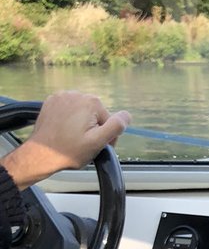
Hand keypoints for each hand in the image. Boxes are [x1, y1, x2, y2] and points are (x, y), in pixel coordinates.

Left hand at [2, 91, 130, 188]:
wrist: (41, 154)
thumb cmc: (70, 151)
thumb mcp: (98, 142)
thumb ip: (115, 127)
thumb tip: (127, 115)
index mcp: (91, 103)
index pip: (109, 120)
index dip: (107, 136)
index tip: (99, 147)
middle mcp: (76, 94)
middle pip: (96, 114)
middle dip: (94, 128)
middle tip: (85, 144)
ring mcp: (62, 96)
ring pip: (82, 111)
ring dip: (82, 123)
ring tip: (74, 138)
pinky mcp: (52, 101)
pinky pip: (69, 108)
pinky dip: (70, 118)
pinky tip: (65, 130)